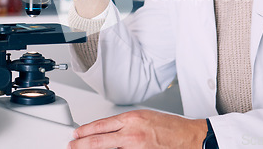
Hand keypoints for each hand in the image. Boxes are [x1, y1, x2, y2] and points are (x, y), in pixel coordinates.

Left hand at [67, 109, 207, 148]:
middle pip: (98, 141)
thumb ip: (125, 124)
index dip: (85, 131)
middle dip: (81, 145)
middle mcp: (131, 134)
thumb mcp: (144, 117)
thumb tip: (107, 130)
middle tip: (72, 145)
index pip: (101, 125)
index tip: (76, 133)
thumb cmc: (170, 127)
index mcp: (132, 119)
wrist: (189, 137)